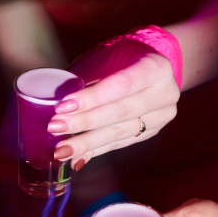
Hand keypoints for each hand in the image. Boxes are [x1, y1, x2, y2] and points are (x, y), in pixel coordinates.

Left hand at [48, 39, 179, 169]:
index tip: (63, 107)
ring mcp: (162, 116)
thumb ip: (82, 78)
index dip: (91, 98)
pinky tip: (75, 159)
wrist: (149, 66)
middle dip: (83, 123)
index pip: (121, 85)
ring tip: (60, 150)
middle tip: (55, 128)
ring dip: (86, 143)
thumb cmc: (119, 58)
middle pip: (119, 113)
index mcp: (156, 67)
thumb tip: (52, 102)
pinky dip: (95, 151)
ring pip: (119, 134)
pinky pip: (119, 144)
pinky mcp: (152, 132)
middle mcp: (165, 93)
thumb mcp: (103, 57)